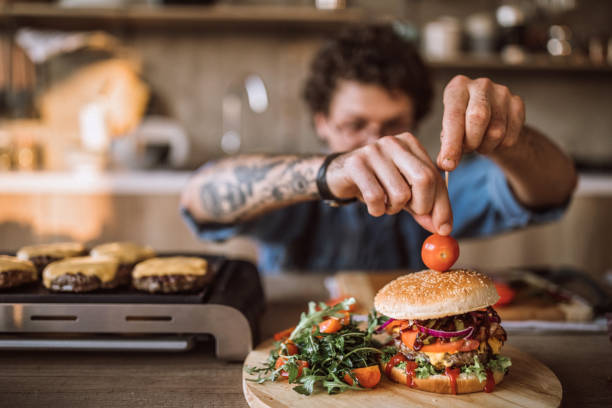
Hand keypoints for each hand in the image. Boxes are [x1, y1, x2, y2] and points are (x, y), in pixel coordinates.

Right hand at [326, 133, 451, 234]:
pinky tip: (373, 206)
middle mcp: (394, 143)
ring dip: (394, 209)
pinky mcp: (356, 164)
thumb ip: (424, 207)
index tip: (443, 228)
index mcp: (410, 144)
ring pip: (400, 193)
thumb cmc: (376, 183)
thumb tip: (443, 228)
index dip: (442, 205)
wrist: (339, 176)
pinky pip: (376, 197)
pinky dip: (377, 210)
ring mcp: (374, 151)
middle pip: (424, 179)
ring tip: (385, 204)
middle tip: (411, 212)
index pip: (435, 176)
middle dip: (422, 205)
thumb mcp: (404, 193)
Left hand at [437, 75, 525, 170]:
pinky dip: (499, 147)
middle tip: (466, 150)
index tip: (448, 164)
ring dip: (485, 147)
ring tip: (478, 144)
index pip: (454, 116)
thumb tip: (446, 164)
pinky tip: (493, 141)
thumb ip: (447, 146)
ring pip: (496, 131)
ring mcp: (502, 92)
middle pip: (478, 118)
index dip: (451, 143)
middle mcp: (480, 85)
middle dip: (470, 142)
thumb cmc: (462, 123)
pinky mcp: (517, 104)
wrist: (488, 116)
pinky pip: (510, 137)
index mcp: (457, 87)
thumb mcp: (449, 130)